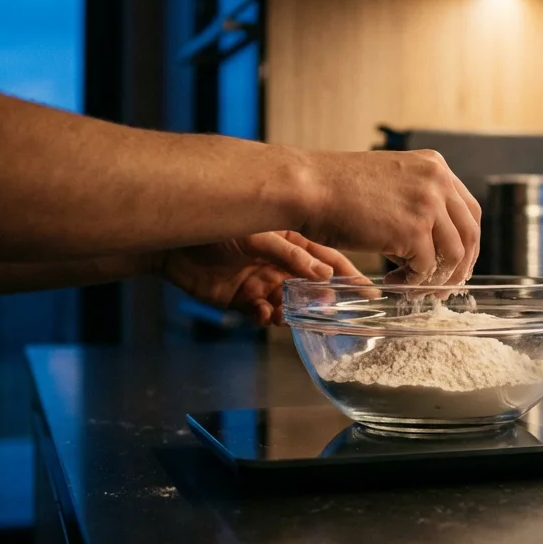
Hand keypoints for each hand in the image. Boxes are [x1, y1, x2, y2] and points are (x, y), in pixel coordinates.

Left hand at [158, 231, 359, 325]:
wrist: (172, 242)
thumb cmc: (216, 225)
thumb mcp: (259, 235)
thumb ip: (289, 254)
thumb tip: (321, 274)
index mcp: (292, 242)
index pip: (329, 260)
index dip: (350, 276)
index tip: (370, 293)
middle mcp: (280, 265)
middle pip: (312, 288)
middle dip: (322, 302)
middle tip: (330, 313)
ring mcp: (262, 283)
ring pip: (289, 306)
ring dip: (293, 313)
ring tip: (289, 314)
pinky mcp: (241, 300)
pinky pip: (262, 315)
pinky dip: (265, 318)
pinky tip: (262, 314)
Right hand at [298, 149, 480, 285]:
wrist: (308, 188)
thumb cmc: (336, 188)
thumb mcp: (389, 182)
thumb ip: (417, 202)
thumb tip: (433, 243)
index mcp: (434, 166)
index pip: (469, 210)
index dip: (466, 242)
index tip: (456, 263)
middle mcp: (437, 181)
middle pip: (470, 233)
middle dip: (459, 267)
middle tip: (443, 287)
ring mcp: (427, 204)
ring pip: (453, 255)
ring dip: (436, 280)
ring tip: (413, 288)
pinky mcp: (412, 230)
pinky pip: (425, 268)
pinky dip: (413, 283)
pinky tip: (394, 284)